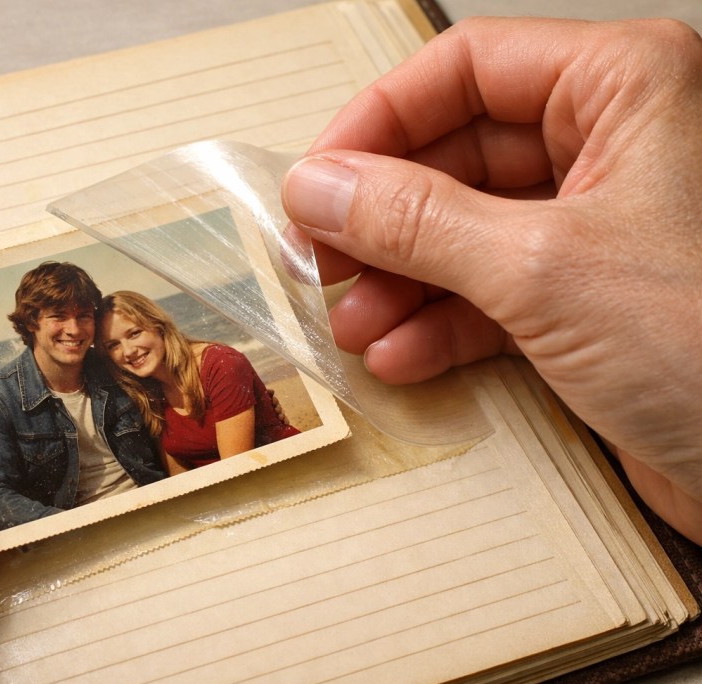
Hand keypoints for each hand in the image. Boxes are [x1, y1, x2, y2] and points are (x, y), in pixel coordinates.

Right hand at [281, 17, 701, 542]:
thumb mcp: (540, 269)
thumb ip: (415, 220)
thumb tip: (321, 186)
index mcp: (627, 88)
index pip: (466, 69)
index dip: (378, 123)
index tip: (316, 181)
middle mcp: (616, 145)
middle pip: (457, 156)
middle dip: (383, 221)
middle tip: (321, 262)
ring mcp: (602, 226)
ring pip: (466, 230)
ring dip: (400, 281)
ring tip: (354, 325)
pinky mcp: (592, 300)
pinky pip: (493, 292)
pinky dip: (441, 323)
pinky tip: (401, 354)